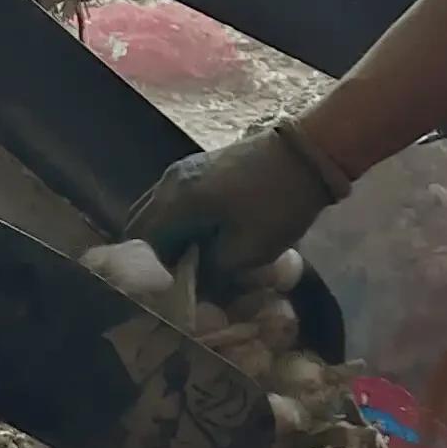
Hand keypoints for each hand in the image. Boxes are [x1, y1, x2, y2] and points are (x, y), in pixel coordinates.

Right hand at [125, 121, 340, 296]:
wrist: (306, 154)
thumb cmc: (278, 205)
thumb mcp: (248, 251)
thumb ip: (212, 273)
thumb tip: (195, 287)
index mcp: (176, 202)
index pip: (144, 245)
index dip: (152, 273)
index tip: (169, 293)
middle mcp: (168, 183)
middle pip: (140, 225)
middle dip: (152, 255)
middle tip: (174, 280)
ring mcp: (181, 171)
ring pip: (153, 211)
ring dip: (163, 238)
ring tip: (186, 261)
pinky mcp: (196, 168)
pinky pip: (169, 201)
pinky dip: (174, 223)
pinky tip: (197, 238)